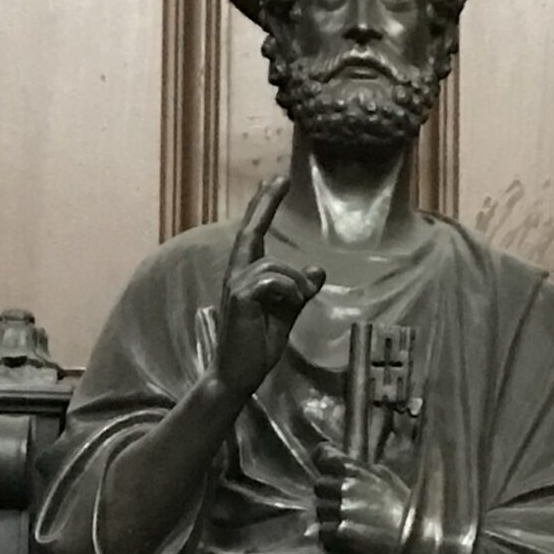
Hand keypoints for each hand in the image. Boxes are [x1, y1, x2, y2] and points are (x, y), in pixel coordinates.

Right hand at [214, 177, 325, 398]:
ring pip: (273, 265)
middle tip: (280, 179)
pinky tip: (292, 302)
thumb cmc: (256, 347)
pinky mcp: (240, 298)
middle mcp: (237, 275)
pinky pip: (270, 280)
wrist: (239, 374)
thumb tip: (318, 269)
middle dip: (265, 204)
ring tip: (300, 299)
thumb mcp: (286, 315)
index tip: (277, 183)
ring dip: (294, 281)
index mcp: (247, 277)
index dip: (264, 208)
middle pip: (251, 232)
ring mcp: (235, 286)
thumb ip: (299, 293)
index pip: (254, 236)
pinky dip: (287, 289)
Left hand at [315, 446, 410, 553]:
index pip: (323, 456)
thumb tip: (338, 466)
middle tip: (345, 506)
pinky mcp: (339, 533)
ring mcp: (341, 510)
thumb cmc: (404, 508)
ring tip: (351, 525)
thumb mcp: (385, 478)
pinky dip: (331, 538)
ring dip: (331, 518)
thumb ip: (359, 471)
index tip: (326, 466)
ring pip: (320, 511)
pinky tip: (347, 540)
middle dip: (329, 495)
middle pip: (319, 486)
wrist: (416, 539)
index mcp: (356, 470)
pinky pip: (322, 533)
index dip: (323, 461)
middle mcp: (345, 487)